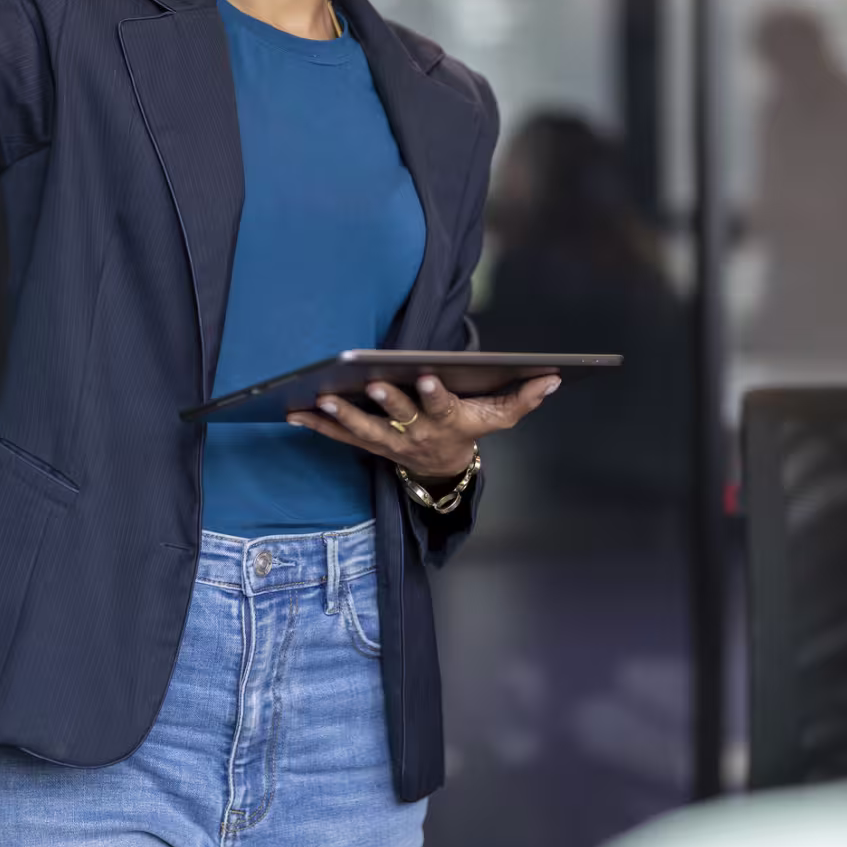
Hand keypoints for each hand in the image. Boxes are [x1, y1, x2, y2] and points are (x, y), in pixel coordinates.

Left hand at [287, 373, 560, 479]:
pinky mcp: (368, 443)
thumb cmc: (469, 430)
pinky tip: (293, 412)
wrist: (442, 469)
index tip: (428, 376)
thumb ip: (523, 398)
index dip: (435, 394)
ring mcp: (389, 442)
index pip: (442, 408)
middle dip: (386, 401)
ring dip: (342, 415)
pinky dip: (316, 425)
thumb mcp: (499, 418)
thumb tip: (553, 378)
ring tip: (321, 398)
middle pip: (400, 419)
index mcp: (447, 423)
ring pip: (364, 430)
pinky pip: (339, 437)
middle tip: (371, 382)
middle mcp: (416, 435)